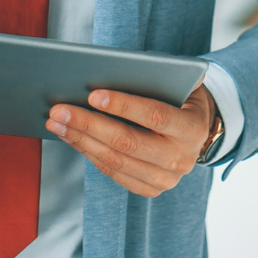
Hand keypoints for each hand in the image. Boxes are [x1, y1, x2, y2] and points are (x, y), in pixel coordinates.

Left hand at [46, 84, 216, 197]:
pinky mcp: (150, 189)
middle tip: (59, 110)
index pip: (155, 116)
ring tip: (57, 123)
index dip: (124, 106)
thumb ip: (161, 75)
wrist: (199, 132)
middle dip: (89, 125)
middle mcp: (180, 159)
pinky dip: (89, 153)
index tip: (93, 94)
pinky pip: (113, 172)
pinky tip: (72, 137)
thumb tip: (120, 67)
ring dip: (81, 140)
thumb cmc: (182, 98)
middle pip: (127, 143)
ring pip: (115, 160)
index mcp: (192, 129)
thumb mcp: (181, 82)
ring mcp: (165, 179)